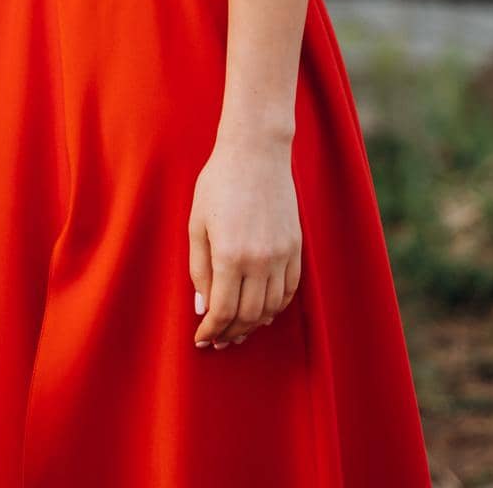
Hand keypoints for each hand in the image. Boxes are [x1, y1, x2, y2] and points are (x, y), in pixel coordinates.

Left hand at [188, 130, 300, 348]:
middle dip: (231, 333)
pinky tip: (263, 311)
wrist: (256, 152)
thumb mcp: (196, 223)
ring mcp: (282, 254)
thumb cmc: (218, 182)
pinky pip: (289, 290)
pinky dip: (276, 307)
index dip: (211, 330)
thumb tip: (202, 308)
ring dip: (254, 325)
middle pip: (248, 315)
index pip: (223, 311)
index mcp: (229, 255)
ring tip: (238, 329)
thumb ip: (198, 269)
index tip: (202, 338)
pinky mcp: (296, 247)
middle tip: (218, 339)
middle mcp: (259, 260)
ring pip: (271, 308)